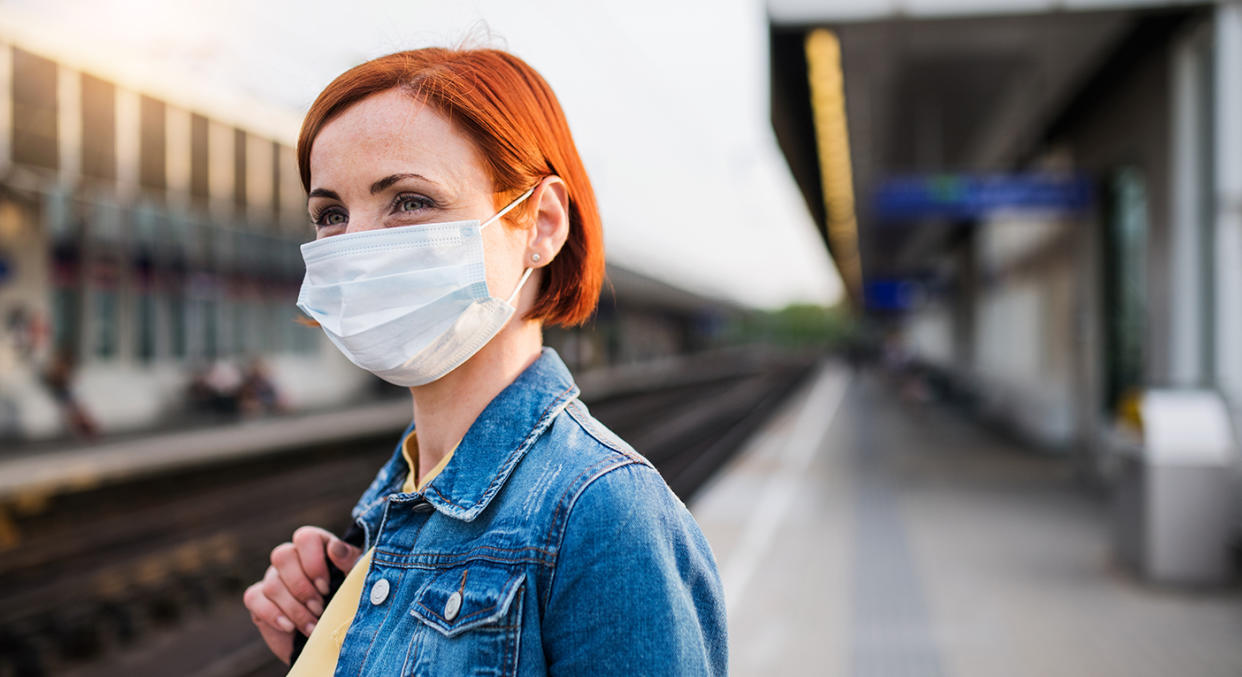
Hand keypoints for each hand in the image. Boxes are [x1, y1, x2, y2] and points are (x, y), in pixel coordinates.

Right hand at [243, 525, 362, 663]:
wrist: (329, 635)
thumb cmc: (346, 600)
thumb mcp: (355, 580)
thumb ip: (349, 561)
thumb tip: (334, 548)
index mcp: (315, 545)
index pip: (305, 537)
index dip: (313, 562)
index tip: (326, 587)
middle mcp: (291, 557)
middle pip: (282, 556)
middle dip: (302, 588)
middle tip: (319, 608)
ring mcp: (272, 576)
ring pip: (272, 584)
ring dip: (294, 609)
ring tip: (312, 626)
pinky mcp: (258, 598)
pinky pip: (254, 598)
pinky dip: (273, 615)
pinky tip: (290, 627)